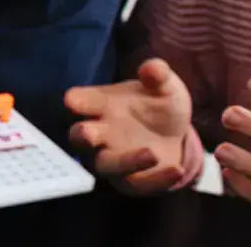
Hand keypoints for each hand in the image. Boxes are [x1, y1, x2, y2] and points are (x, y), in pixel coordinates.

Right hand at [65, 58, 194, 195]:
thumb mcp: (166, 87)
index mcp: (100, 105)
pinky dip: (156, 179)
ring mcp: (113, 159)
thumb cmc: (159, 105)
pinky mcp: (131, 181)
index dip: (75, 102)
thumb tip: (151, 67)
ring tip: (152, 153)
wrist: (177, 135)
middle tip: (87, 133)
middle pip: (79, 137)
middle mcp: (100, 133)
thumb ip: (159, 75)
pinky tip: (177, 169)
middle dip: (81, 135)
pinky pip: (137, 184)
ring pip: (105, 165)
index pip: (79, 101)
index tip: (73, 101)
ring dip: (125, 161)